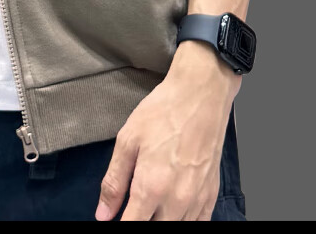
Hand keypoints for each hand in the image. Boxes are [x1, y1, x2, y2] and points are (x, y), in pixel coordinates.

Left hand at [96, 41, 240, 220]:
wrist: (200, 95)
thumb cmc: (163, 112)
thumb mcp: (128, 140)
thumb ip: (114, 181)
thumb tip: (103, 214)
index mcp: (151, 187)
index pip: (132, 226)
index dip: (120, 224)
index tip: (115, 218)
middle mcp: (176, 201)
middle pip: (155, 230)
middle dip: (141, 221)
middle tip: (133, 206)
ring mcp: (197, 200)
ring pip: (177, 229)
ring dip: (161, 221)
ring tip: (151, 206)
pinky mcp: (212, 194)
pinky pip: (199, 224)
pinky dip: (184, 222)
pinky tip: (174, 211)